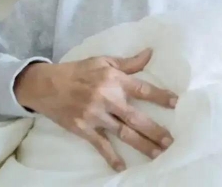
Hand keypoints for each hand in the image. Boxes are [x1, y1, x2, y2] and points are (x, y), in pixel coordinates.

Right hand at [14, 48, 176, 171]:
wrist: (46, 85)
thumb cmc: (78, 71)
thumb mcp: (103, 61)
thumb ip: (129, 62)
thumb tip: (150, 53)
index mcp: (114, 80)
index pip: (142, 89)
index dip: (160, 96)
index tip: (176, 103)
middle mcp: (107, 99)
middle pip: (135, 117)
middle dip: (154, 130)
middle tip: (171, 141)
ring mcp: (95, 116)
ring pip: (123, 133)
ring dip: (141, 144)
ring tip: (158, 153)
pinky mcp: (84, 129)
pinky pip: (100, 145)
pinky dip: (111, 157)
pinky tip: (122, 167)